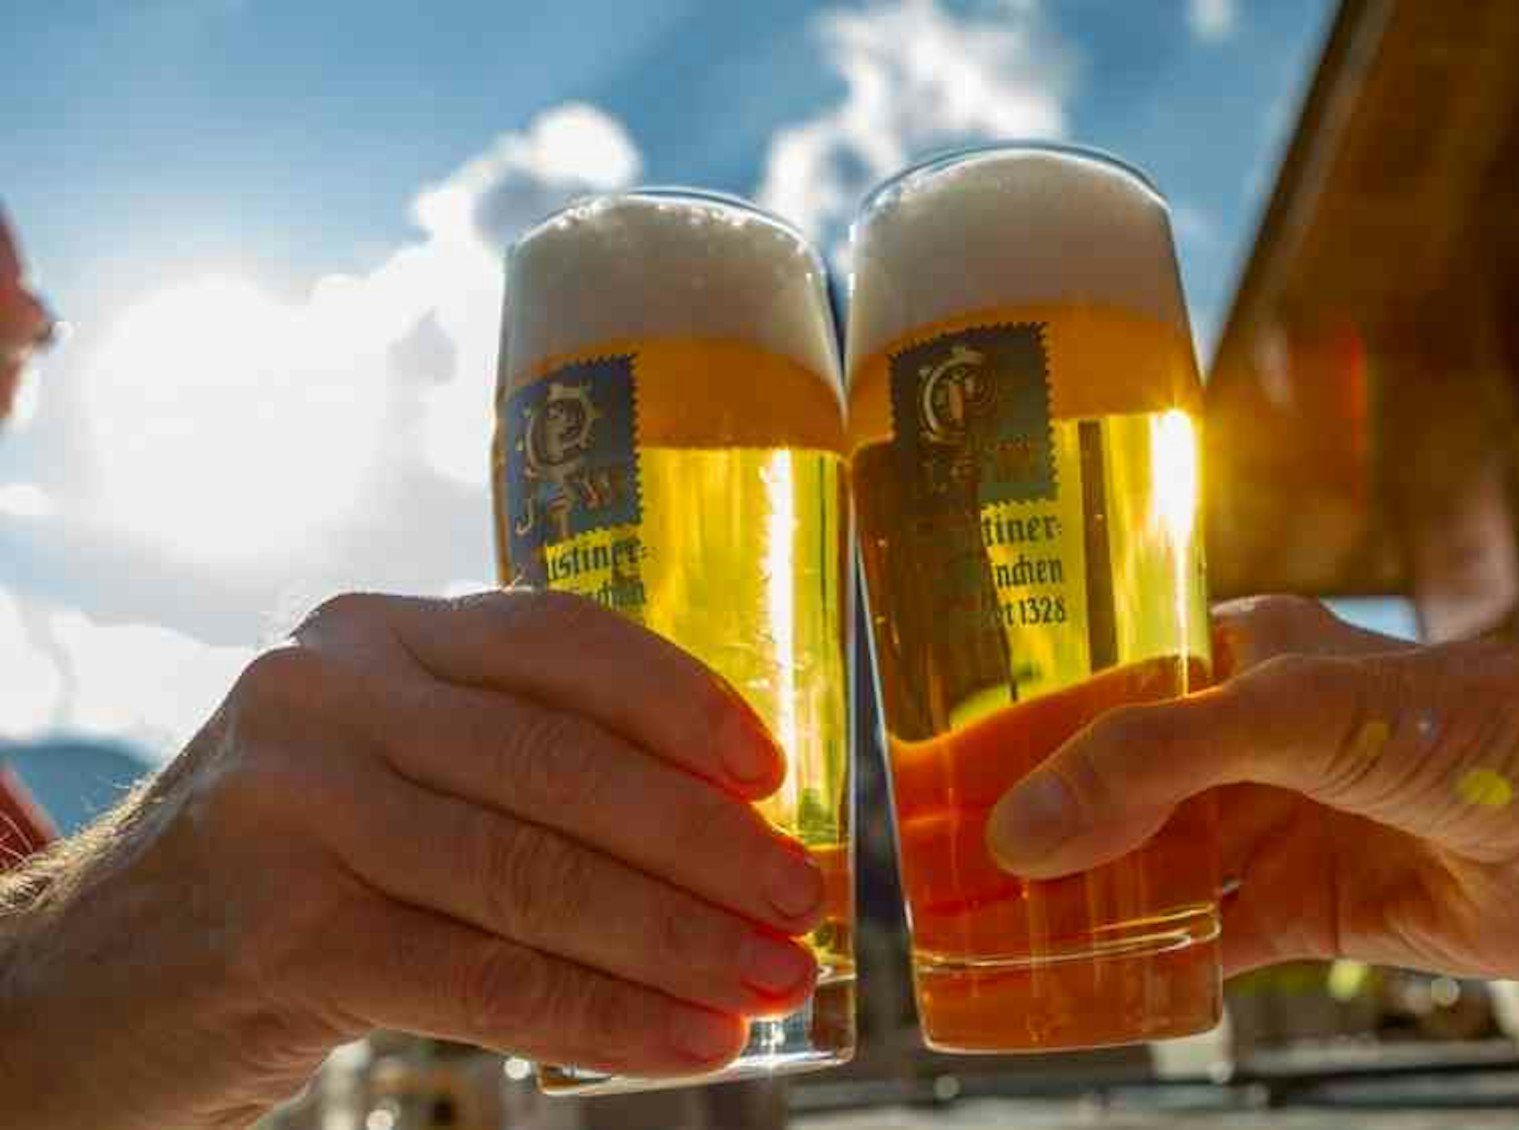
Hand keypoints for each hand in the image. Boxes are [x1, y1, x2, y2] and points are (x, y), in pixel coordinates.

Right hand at [0, 591, 827, 1129]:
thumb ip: (505, 762)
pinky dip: (603, 1018)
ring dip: (677, 942)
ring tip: (771, 982)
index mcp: (376, 635)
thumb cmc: (283, 872)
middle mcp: (330, 695)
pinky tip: (685, 1045)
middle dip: (705, 844)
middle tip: (804, 902)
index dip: (683, 704)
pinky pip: (487, 977)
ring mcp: (296, 807)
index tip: (776, 774)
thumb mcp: (380, 772)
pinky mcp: (282, 932)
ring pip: (536, 875)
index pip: (561, 641)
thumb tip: (721, 825)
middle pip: (566, 766)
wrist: (76, 983)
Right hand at [986, 596, 1518, 989]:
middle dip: (1045, 821)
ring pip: (1157, 862)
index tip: (946, 762)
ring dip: (1087, 895)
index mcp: (1252, 648)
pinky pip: (1211, 935)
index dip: (1029, 718)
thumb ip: (1152, 762)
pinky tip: (1090, 977)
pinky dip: (1152, 958)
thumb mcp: (1295, 714)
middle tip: (952, 862)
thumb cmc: (1482, 725)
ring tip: (995, 928)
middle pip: (1122, 779)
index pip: (1110, 675)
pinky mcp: (1318, 906)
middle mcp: (1262, 733)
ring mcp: (1288, 821)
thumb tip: (1020, 830)